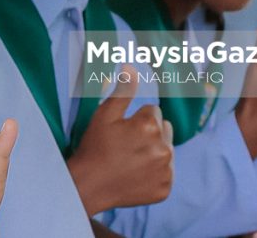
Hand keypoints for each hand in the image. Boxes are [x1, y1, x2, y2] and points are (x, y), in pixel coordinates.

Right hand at [67, 65, 173, 213]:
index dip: (136, 119)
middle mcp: (163, 147)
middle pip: (164, 130)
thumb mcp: (104, 115)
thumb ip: (123, 91)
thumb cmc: (95, 147)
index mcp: (149, 126)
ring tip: (131, 159)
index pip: (154, 112)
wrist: (89, 185)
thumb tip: (131, 68)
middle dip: (151, 133)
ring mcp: (166, 170)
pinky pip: (166, 173)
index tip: (122, 130)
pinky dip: (155, 173)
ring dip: (155, 151)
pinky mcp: (165, 187)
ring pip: (167, 151)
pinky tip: (136, 174)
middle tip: (128, 144)